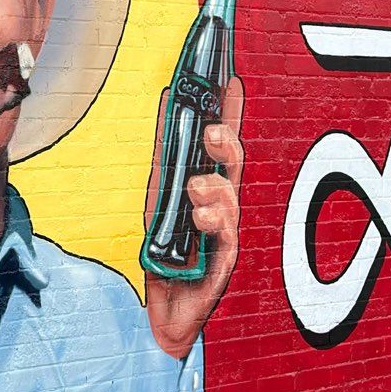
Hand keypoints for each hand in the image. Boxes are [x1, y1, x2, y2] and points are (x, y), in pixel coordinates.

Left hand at [144, 76, 243, 361]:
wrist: (162, 311)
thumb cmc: (166, 253)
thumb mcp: (157, 195)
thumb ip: (166, 153)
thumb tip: (168, 102)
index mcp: (206, 185)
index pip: (222, 141)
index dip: (230, 110)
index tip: (232, 79)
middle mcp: (220, 206)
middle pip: (233, 167)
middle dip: (226, 144)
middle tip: (211, 131)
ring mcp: (225, 234)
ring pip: (231, 201)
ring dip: (213, 190)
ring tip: (194, 189)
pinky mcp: (223, 263)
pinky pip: (225, 239)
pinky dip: (212, 224)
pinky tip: (200, 219)